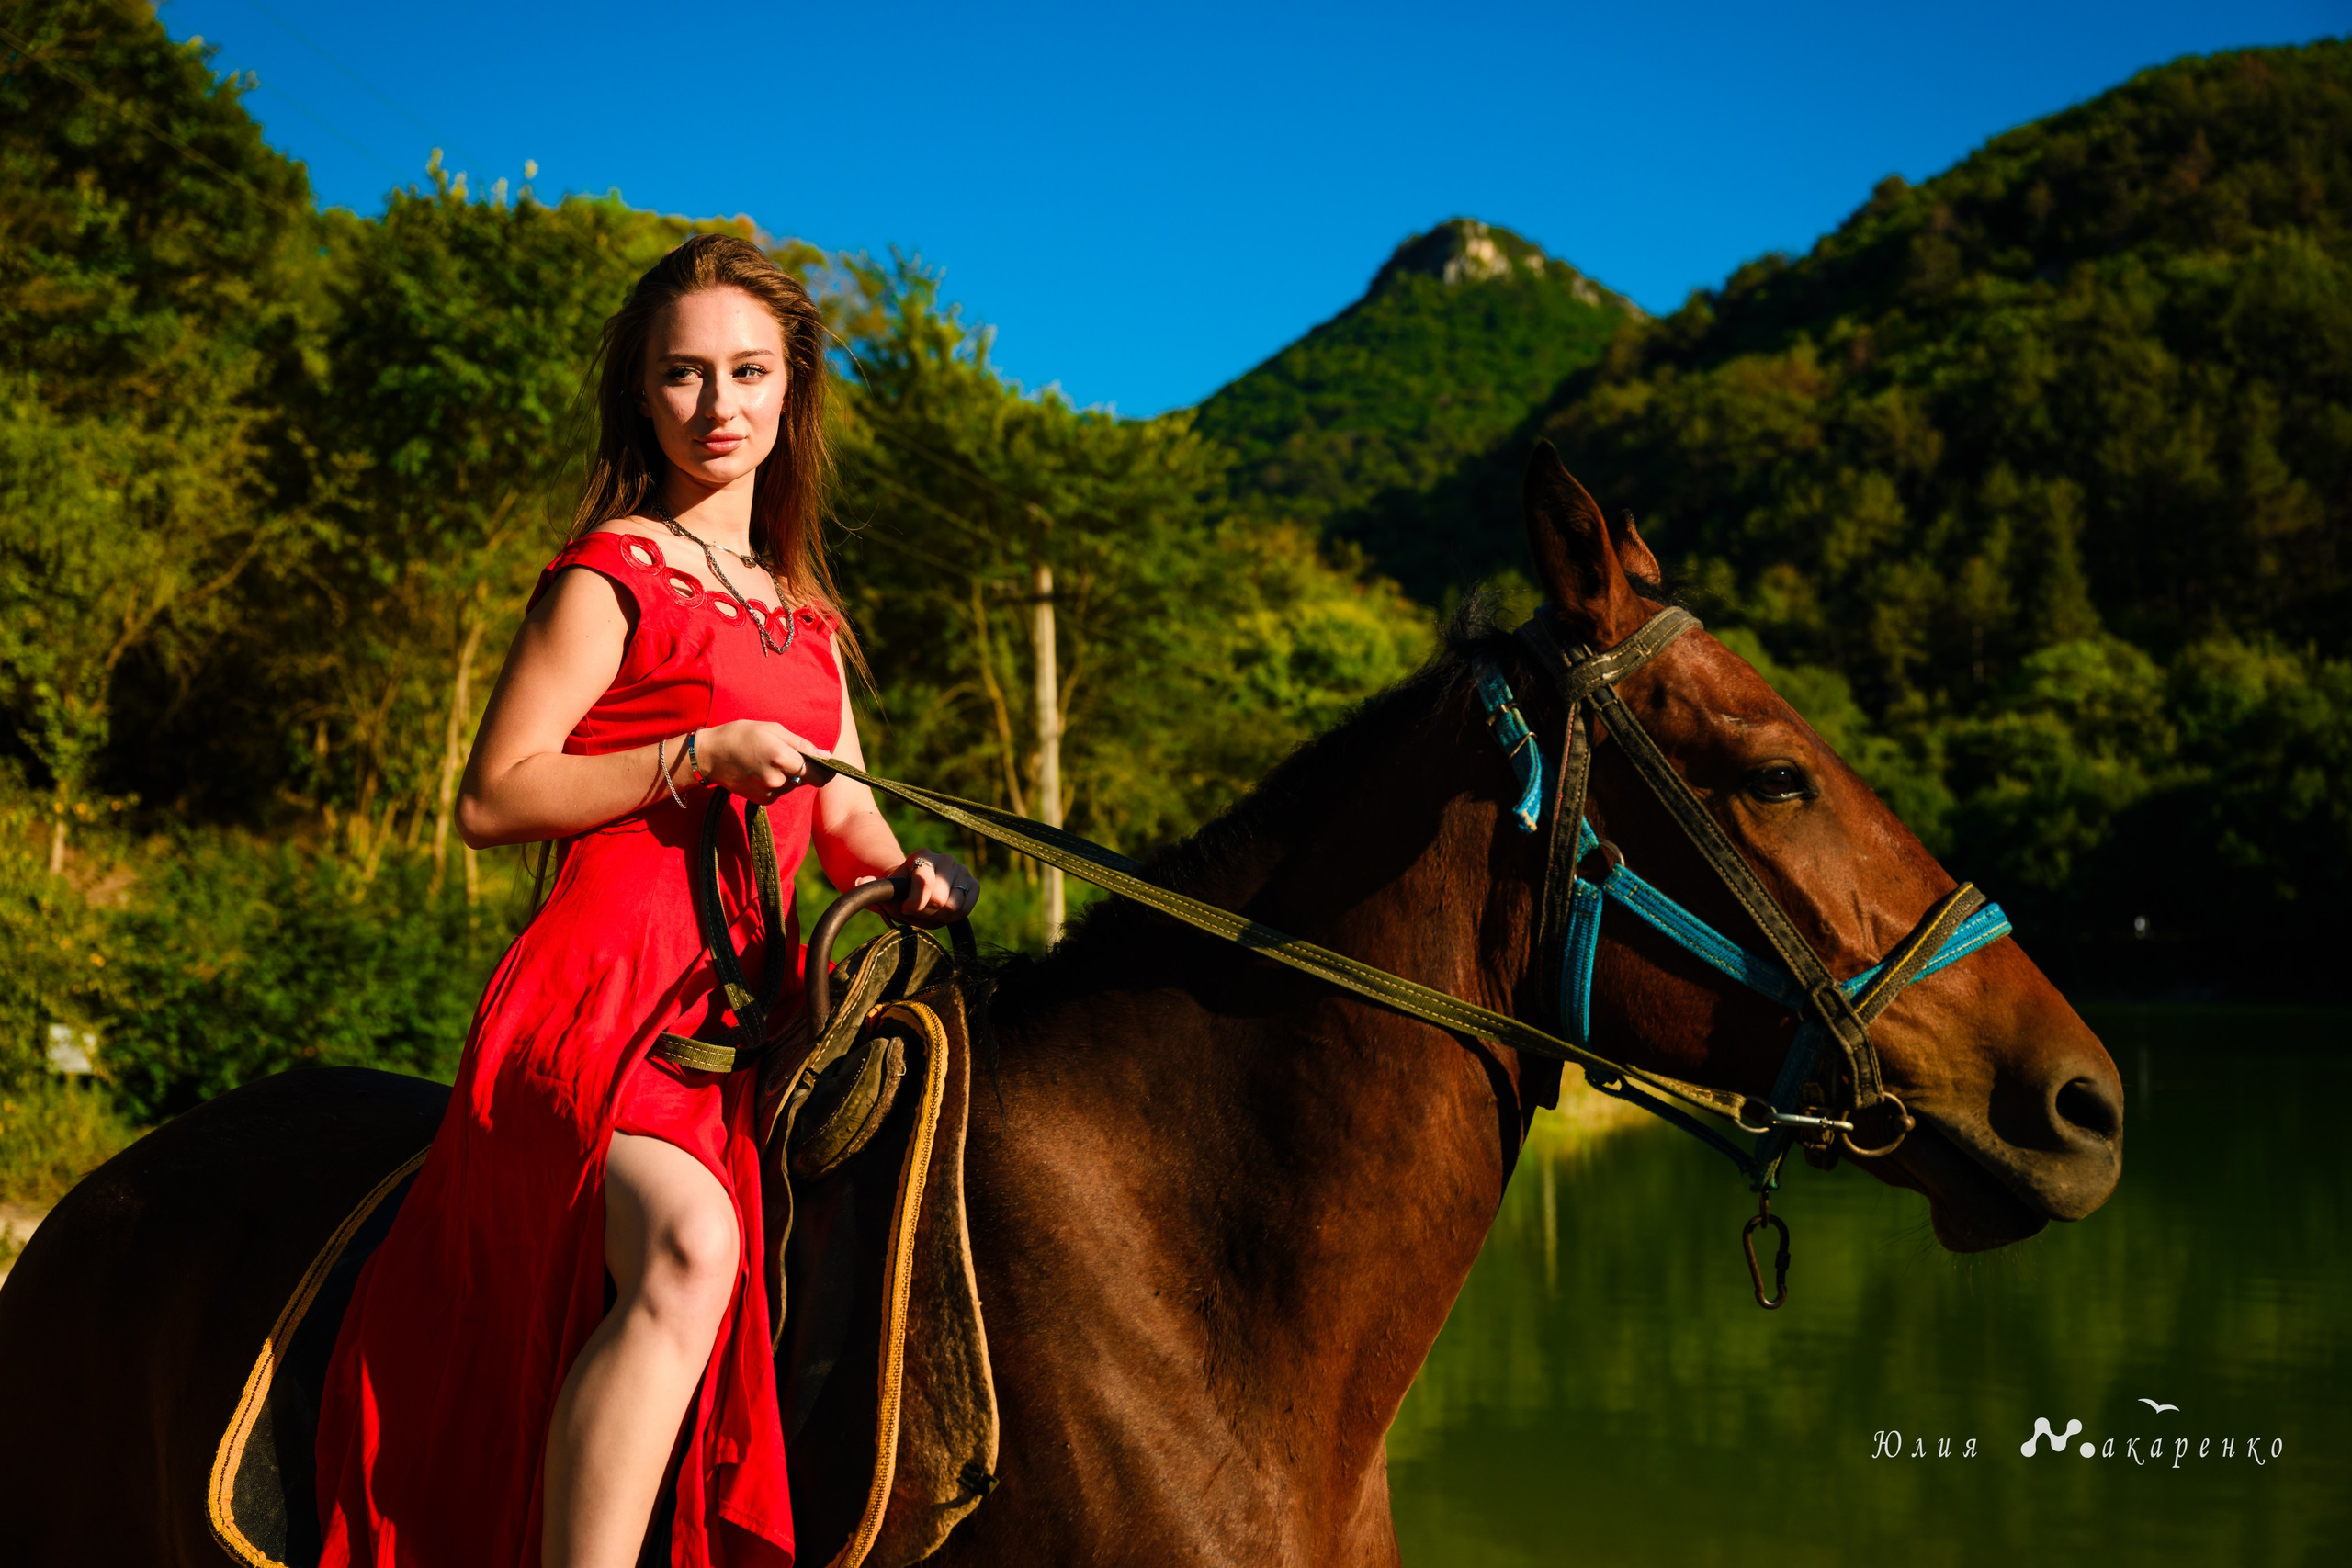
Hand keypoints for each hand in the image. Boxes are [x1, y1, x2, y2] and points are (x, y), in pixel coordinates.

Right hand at [690, 720, 826, 802]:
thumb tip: (826, 756)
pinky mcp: (762, 801)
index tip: (825, 764)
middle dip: (802, 768)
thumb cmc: (742, 735)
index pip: (820, 775)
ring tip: (767, 760)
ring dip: (788, 775)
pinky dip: (776, 783)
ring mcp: (769, 793)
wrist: (710, 755)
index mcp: (783, 759)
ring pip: (793, 786)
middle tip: (785, 753)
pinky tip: (761, 771)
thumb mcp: (774, 729)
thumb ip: (803, 745)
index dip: (826, 771)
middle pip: (806, 779)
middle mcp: (778, 780)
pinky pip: (779, 792)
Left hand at [865, 850, 977, 927]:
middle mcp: (945, 859)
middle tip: (918, 912)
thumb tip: (860, 882)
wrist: (920, 892)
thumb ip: (873, 886)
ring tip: (930, 913)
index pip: (924, 881)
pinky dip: (954, 917)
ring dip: (939, 917)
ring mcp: (961, 870)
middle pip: (939, 899)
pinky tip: (944, 913)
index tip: (906, 908)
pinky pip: (966, 908)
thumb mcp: (886, 890)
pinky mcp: (973, 884)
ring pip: (953, 906)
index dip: (914, 903)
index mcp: (922, 856)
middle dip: (926, 912)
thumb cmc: (901, 892)